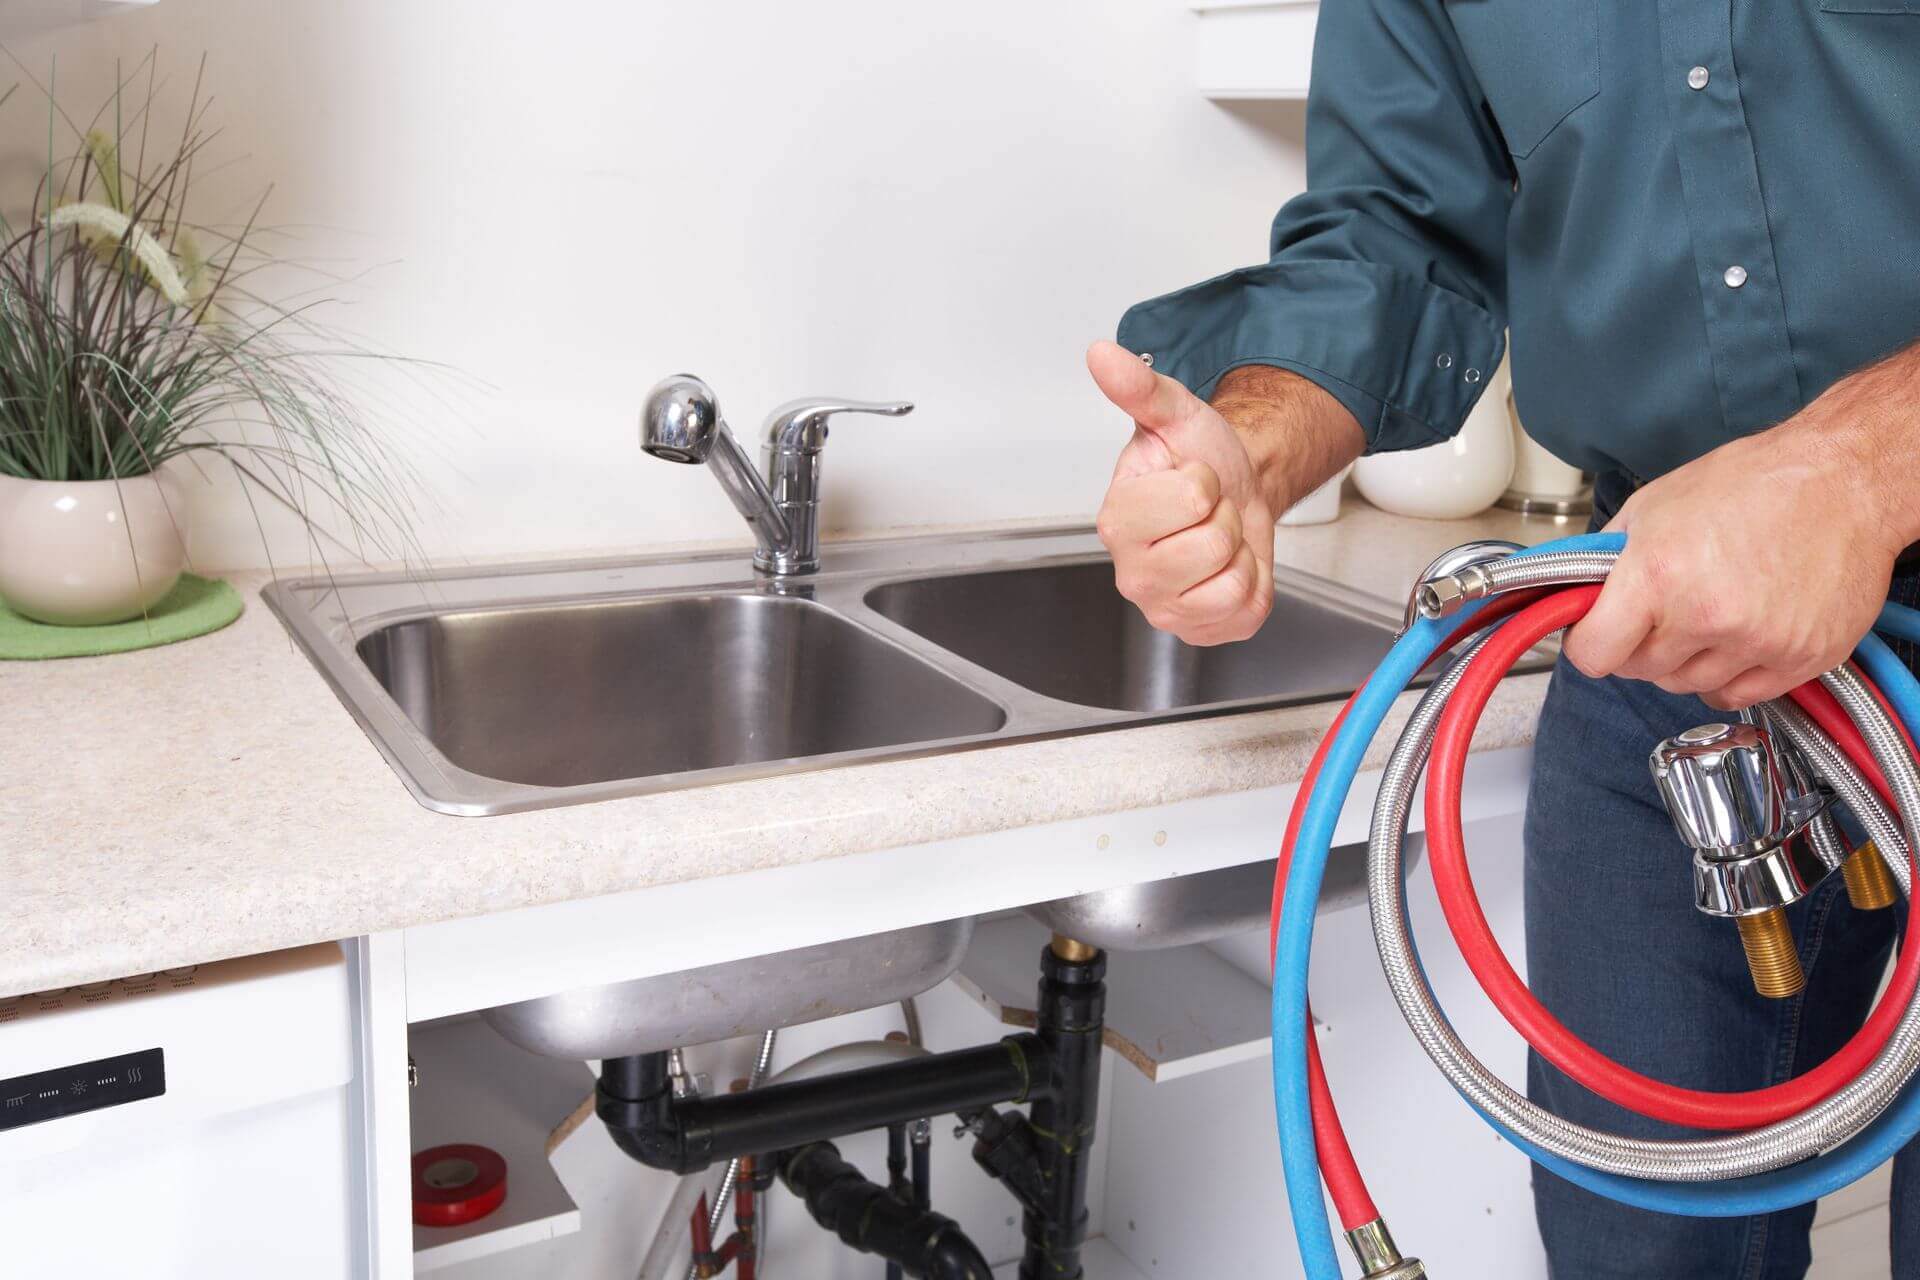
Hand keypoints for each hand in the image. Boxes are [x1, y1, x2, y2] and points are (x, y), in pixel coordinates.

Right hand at [1087, 340, 1275, 644]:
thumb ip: (1138, 387)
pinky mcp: (1201, 630)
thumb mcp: (1175, 415)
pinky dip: (1251, 584)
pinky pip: (1245, 609)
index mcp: (1117, 521)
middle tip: (1207, 511)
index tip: (1190, 479)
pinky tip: (1227, 568)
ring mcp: (1164, 609)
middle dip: (1224, 517)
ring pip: (1232, 579)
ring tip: (1216, 536)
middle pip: (1213, 543)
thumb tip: (1102, 354)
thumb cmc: (1199, 461)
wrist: (1234, 494)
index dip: (1204, 481)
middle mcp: (1131, 573)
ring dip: (1238, 551)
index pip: (1191, 498)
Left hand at [1562, 378, 1913, 708]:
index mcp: (1658, 576)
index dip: (1587, 644)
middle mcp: (1705, 616)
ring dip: (1686, 659)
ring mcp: (1756, 643)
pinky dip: (1728, 675)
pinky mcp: (1799, 659)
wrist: (1841, 480)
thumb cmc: (1754, 483)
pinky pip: (1737, 695)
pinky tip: (1736, 636)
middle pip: (1639, 671)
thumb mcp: (1653, 505)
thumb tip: (1574, 591)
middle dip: (1639, 645)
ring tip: (1708, 611)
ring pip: (1686, 685)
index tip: (1595, 634)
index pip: (1592, 655)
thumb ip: (1605, 558)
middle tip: (1661, 611)